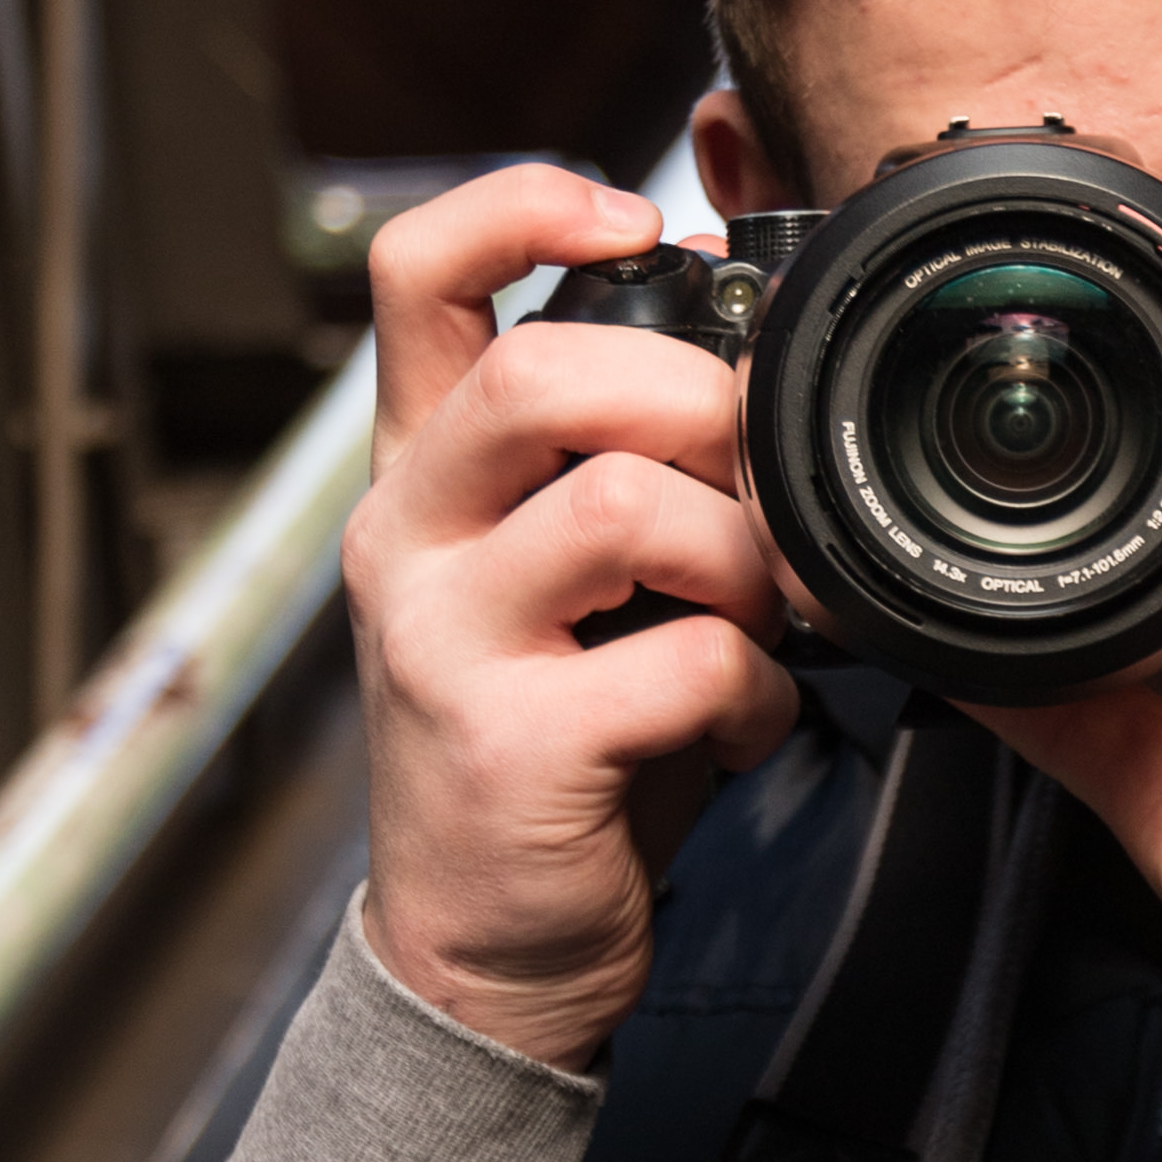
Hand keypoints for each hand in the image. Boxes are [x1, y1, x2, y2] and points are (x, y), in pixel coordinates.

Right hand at [347, 164, 797, 1068]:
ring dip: (743, 564)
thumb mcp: (570, 584)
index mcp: (421, 476)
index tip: (641, 228)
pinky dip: (755, 695)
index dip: (525, 205)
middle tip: (750, 492)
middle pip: (543, 375)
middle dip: (697, 411)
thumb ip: (624, 463)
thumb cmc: (559, 749)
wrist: (488, 956)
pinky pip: (686, 662)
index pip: (414, 271)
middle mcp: (404, 540)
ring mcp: (442, 643)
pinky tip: (739, 728)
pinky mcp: (507, 748)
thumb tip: (744, 331)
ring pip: (628, 508)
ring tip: (756, 627)